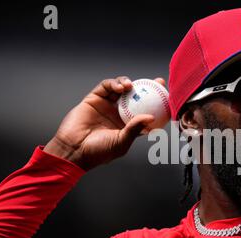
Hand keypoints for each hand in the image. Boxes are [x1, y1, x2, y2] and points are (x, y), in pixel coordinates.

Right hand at [44, 76, 165, 170]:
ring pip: (121, 89)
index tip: (167, 97)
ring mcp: (107, 105)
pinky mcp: (94, 99)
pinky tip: (122, 86)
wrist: (74, 150)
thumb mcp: (122, 142)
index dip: (156, 103)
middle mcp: (119, 114)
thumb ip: (135, 128)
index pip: (146, 110)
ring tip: (132, 86)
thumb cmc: (99, 151)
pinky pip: (106, 87)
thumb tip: (151, 117)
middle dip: (148, 87)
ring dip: (129, 84)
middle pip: (136, 97)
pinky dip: (114, 83)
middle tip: (158, 82)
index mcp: (128, 125)